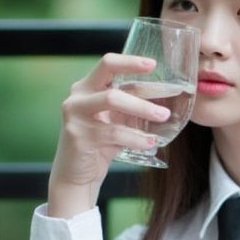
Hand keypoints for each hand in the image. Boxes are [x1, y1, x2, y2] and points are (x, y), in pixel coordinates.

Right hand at [47, 53, 171, 217]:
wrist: (76, 177)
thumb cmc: (99, 146)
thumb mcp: (115, 122)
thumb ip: (130, 108)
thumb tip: (163, 99)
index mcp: (86, 89)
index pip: (107, 64)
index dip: (130, 62)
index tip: (153, 64)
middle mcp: (77, 98)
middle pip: (108, 76)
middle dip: (140, 88)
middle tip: (164, 103)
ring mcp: (75, 115)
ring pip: (112, 99)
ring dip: (142, 109)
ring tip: (162, 117)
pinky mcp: (78, 135)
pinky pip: (114, 131)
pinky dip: (136, 137)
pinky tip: (150, 142)